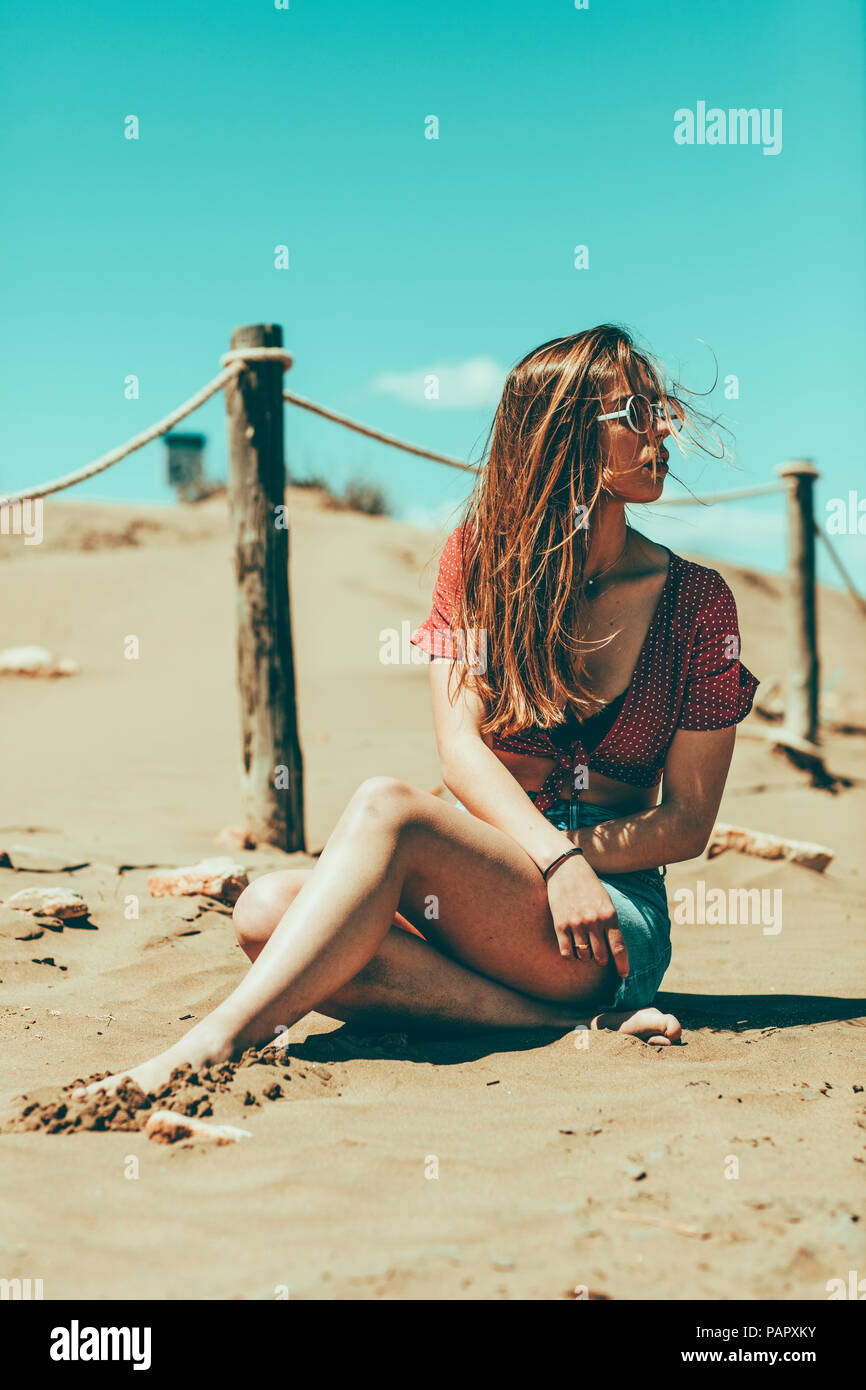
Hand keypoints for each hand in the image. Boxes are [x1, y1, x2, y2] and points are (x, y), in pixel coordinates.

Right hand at [544, 853, 627, 976]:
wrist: (565, 868)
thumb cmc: (589, 885)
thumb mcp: (606, 901)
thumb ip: (610, 923)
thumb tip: (614, 947)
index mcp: (609, 915)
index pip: (619, 948)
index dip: (622, 965)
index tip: (623, 975)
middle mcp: (594, 921)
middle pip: (601, 957)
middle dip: (601, 959)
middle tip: (599, 954)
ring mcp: (576, 924)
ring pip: (584, 955)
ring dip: (585, 955)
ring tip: (583, 945)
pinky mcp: (560, 925)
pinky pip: (567, 953)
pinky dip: (570, 955)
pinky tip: (571, 947)